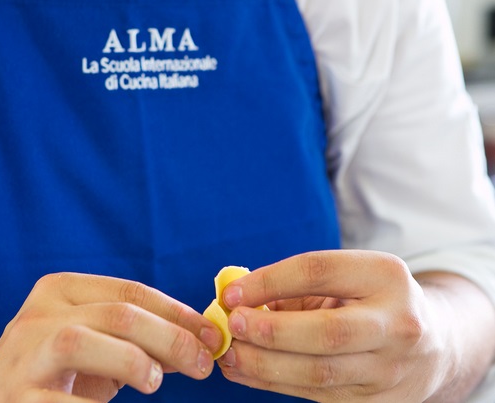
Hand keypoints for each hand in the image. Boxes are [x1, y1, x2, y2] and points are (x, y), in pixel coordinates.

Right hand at [0, 273, 221, 402]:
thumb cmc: (52, 372)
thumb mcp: (93, 343)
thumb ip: (136, 338)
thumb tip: (198, 342)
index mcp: (60, 290)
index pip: (130, 291)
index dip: (177, 312)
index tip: (211, 334)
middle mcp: (40, 314)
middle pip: (118, 314)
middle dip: (170, 337)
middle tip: (202, 364)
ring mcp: (25, 354)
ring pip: (84, 341)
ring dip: (134, 361)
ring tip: (154, 381)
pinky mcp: (17, 397)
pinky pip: (65, 401)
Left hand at [216, 250, 451, 401]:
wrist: (432, 344)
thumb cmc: (368, 302)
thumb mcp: (345, 279)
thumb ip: (293, 286)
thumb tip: (232, 298)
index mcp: (385, 275)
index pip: (318, 272)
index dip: (269, 281)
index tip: (231, 293)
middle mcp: (397, 324)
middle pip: (326, 332)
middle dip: (270, 331)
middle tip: (232, 325)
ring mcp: (392, 369)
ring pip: (319, 373)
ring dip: (263, 364)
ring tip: (228, 353)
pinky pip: (316, 396)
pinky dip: (272, 383)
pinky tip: (243, 371)